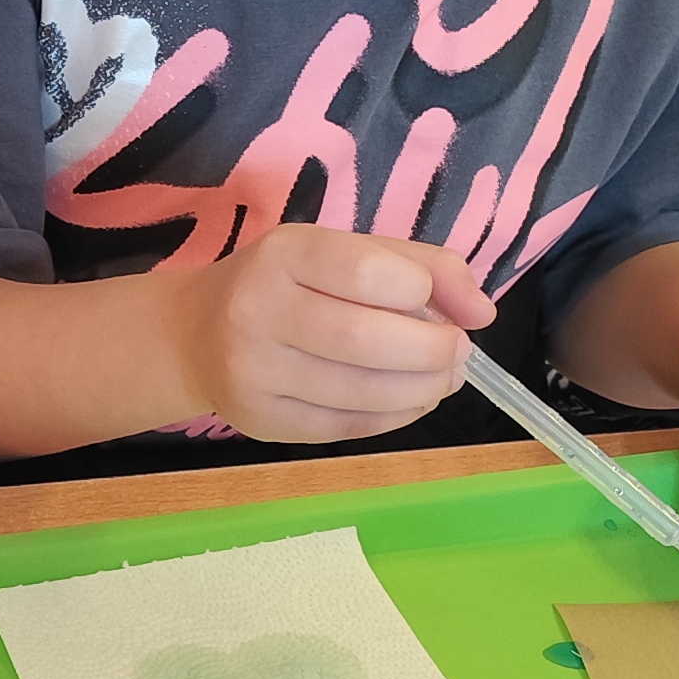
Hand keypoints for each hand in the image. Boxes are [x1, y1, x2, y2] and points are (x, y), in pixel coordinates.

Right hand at [159, 230, 493, 444]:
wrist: (195, 334)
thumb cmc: (289, 283)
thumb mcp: (345, 250)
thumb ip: (423, 266)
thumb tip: (483, 312)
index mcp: (283, 253)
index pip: (366, 271)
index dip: (421, 290)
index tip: (440, 302)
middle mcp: (258, 310)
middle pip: (367, 340)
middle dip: (434, 351)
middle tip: (458, 352)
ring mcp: (253, 371)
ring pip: (360, 392)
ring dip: (422, 390)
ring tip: (442, 378)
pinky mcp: (260, 420)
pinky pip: (345, 428)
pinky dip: (393, 417)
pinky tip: (408, 401)